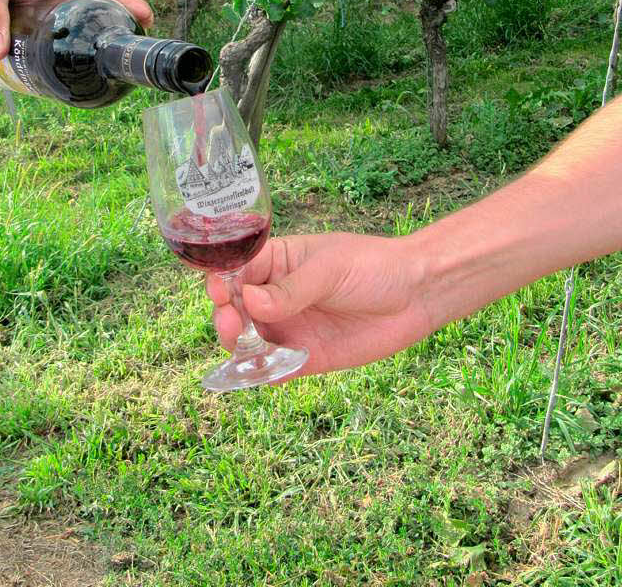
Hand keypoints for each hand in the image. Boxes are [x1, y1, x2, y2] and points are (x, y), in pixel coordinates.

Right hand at [206, 233, 431, 378]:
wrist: (416, 295)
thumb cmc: (373, 267)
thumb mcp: (330, 269)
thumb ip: (291, 289)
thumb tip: (251, 303)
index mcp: (278, 262)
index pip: (237, 270)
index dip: (222, 280)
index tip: (218, 290)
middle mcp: (276, 296)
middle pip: (235, 309)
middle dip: (226, 316)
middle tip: (233, 322)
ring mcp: (290, 327)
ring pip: (248, 342)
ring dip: (239, 346)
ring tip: (244, 345)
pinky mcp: (306, 358)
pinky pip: (274, 369)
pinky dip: (261, 373)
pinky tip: (260, 371)